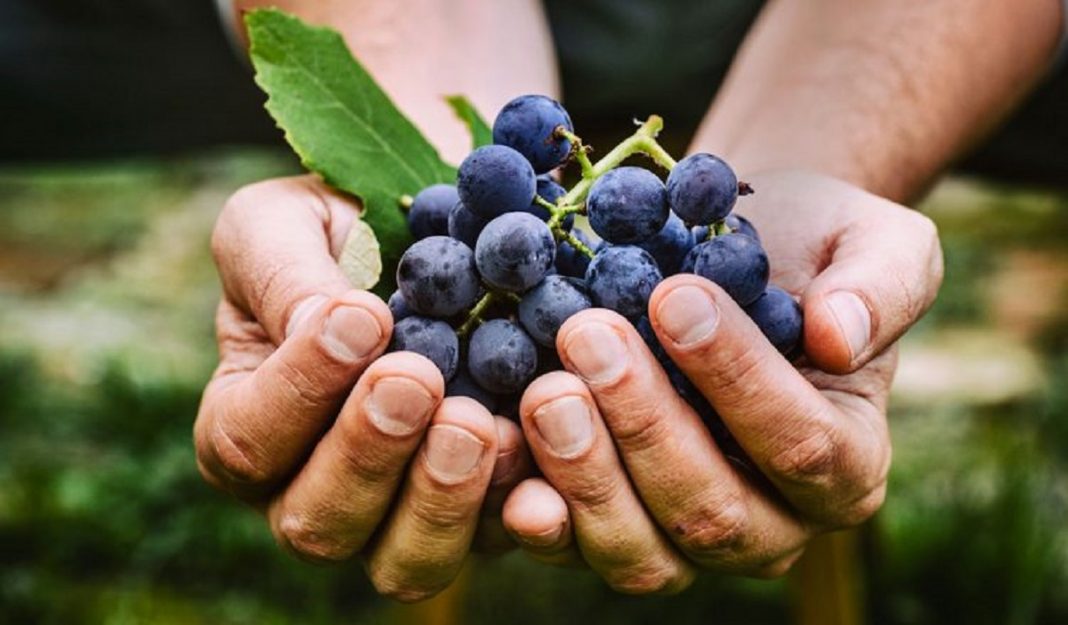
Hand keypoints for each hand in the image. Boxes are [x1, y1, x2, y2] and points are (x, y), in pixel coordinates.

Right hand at [194, 176, 530, 600]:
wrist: (437, 238)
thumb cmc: (340, 230)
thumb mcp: (284, 224)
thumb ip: (280, 273)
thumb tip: (325, 328)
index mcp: (248, 426)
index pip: (248, 440)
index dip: (300, 389)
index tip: (362, 316)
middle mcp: (313, 491)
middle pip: (320, 522)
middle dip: (369, 455)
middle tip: (416, 379)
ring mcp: (400, 514)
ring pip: (406, 561)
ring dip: (441, 499)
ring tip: (476, 421)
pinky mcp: (480, 512)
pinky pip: (496, 539)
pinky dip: (519, 507)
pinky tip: (536, 459)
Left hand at [501, 170, 942, 590]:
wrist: (729, 257)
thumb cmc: (808, 248)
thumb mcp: (873, 242)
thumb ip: (882, 287)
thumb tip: (842, 337)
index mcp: (846, 463)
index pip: (800, 444)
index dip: (736, 378)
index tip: (674, 296)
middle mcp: (770, 523)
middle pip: (711, 511)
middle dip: (644, 424)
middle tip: (589, 335)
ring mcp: (684, 539)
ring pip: (639, 552)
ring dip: (585, 474)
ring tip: (544, 388)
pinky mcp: (611, 526)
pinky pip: (571, 545)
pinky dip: (533, 510)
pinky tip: (499, 451)